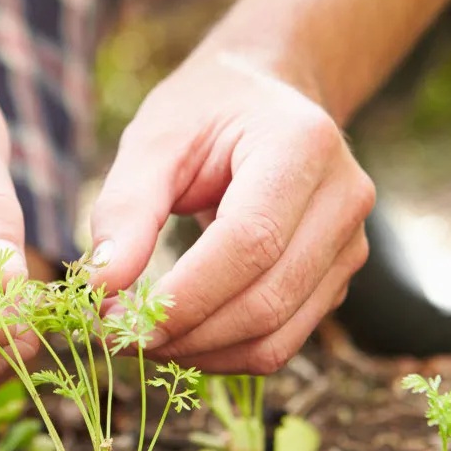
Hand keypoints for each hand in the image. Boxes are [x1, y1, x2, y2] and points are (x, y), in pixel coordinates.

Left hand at [88, 52, 374, 373]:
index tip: (114, 319)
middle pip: (266, 300)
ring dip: (200, 354)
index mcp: (303, 145)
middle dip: (184, 333)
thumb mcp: (155, 139)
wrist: (267, 96)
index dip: (184, 296)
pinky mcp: (336, 281)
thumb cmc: (206, 112)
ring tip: (142, 338)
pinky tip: (179, 336)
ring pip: (277, 337)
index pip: (251, 242)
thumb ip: (126, 209)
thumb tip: (101, 288)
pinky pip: (281, 342)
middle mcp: (343, 198)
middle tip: (116, 336)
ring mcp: (349, 245)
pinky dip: (223, 354)